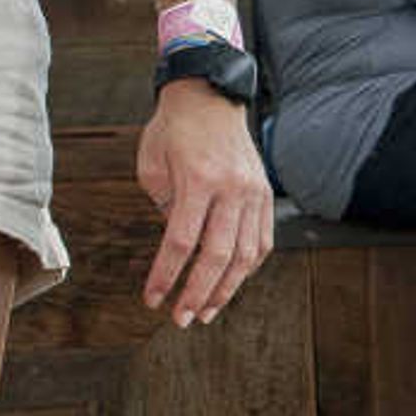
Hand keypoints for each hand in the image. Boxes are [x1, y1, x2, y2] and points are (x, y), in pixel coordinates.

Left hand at [136, 83, 273, 329]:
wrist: (210, 95)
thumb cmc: (173, 130)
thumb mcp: (152, 166)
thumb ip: (163, 208)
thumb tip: (176, 248)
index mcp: (198, 180)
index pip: (180, 242)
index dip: (165, 276)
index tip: (152, 300)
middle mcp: (231, 188)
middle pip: (217, 256)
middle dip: (197, 294)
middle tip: (182, 319)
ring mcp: (253, 192)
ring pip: (246, 255)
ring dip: (226, 289)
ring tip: (207, 312)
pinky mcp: (264, 193)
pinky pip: (262, 241)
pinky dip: (248, 267)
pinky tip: (231, 284)